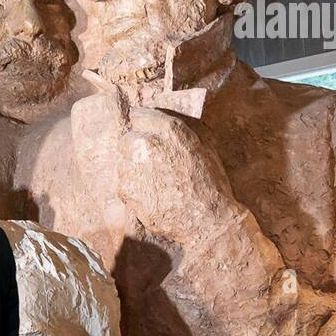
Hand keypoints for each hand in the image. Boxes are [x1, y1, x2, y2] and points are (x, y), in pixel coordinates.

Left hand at [117, 107, 236, 242]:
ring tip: (156, 187)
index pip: (140, 115)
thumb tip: (162, 124)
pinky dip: (133, 193)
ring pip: (123, 165)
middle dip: (134, 150)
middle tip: (149, 166)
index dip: (141, 125)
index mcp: (170, 130)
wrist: (208, 220)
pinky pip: (123, 187)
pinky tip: (153, 199)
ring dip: (133, 173)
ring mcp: (134, 166)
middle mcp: (148, 143)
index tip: (141, 131)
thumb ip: (180, 134)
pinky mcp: (126, 189)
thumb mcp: (203, 149)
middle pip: (127, 140)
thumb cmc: (211, 185)